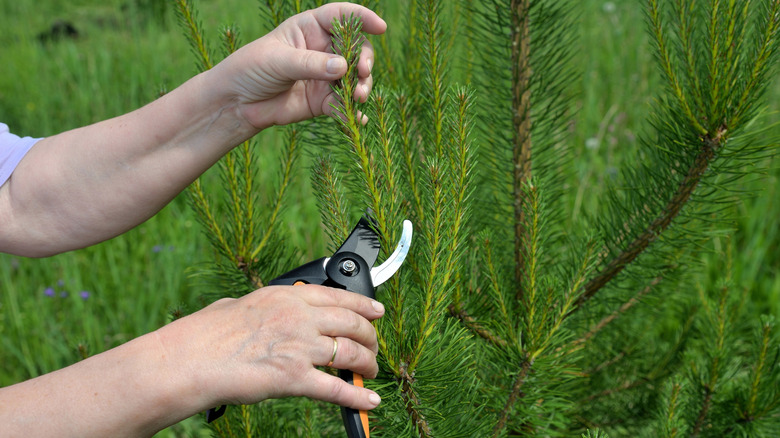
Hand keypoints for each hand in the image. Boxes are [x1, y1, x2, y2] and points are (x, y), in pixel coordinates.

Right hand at [158, 284, 385, 410]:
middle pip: (352, 324)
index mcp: (286, 297)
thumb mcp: (238, 305)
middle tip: (373, 347)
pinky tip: (369, 402)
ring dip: (367, 364)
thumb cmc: (205, 334)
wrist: (191, 359)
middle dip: (370, 337)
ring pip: (350, 353)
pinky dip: (358, 397)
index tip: (376, 310)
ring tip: (370, 372)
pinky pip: (336, 389)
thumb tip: (264, 307)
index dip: (364, 304)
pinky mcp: (294, 378)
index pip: (338, 296)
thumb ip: (262, 306)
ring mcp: (299, 347)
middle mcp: (299, 318)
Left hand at [206, 2, 386, 130]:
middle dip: (365, 60)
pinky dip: (353, 113)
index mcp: (310, 28)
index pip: (341, 16)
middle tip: (362, 73)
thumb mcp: (278, 61)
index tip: (380, 28)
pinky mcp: (323, 101)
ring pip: (355, 79)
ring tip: (357, 97)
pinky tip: (358, 119)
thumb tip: (343, 67)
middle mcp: (322, 50)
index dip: (362, 19)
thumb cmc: (251, 69)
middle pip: (356, 49)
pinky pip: (344, 106)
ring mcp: (325, 76)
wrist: (237, 103)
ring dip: (362, 87)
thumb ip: (310, 63)